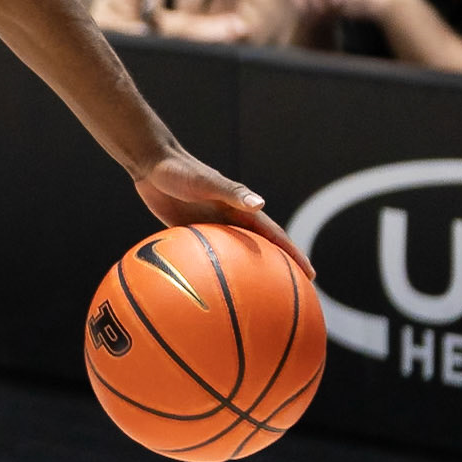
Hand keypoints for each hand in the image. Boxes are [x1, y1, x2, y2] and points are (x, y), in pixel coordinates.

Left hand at [134, 151, 313, 279]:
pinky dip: (214, 269)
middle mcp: (229, 219)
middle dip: (278, 269)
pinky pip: (207, 255)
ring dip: (248, 274)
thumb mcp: (206, 181)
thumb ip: (232, 192)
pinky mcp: (190, 230)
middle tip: (293, 293)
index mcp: (241, 209)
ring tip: (257, 297)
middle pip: (260, 249)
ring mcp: (210, 226)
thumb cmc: (180, 171)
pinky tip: (210, 289)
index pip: (274, 236)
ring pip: (235, 256)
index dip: (293, 255)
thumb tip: (261, 204)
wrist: (150, 163)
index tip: (310, 276)